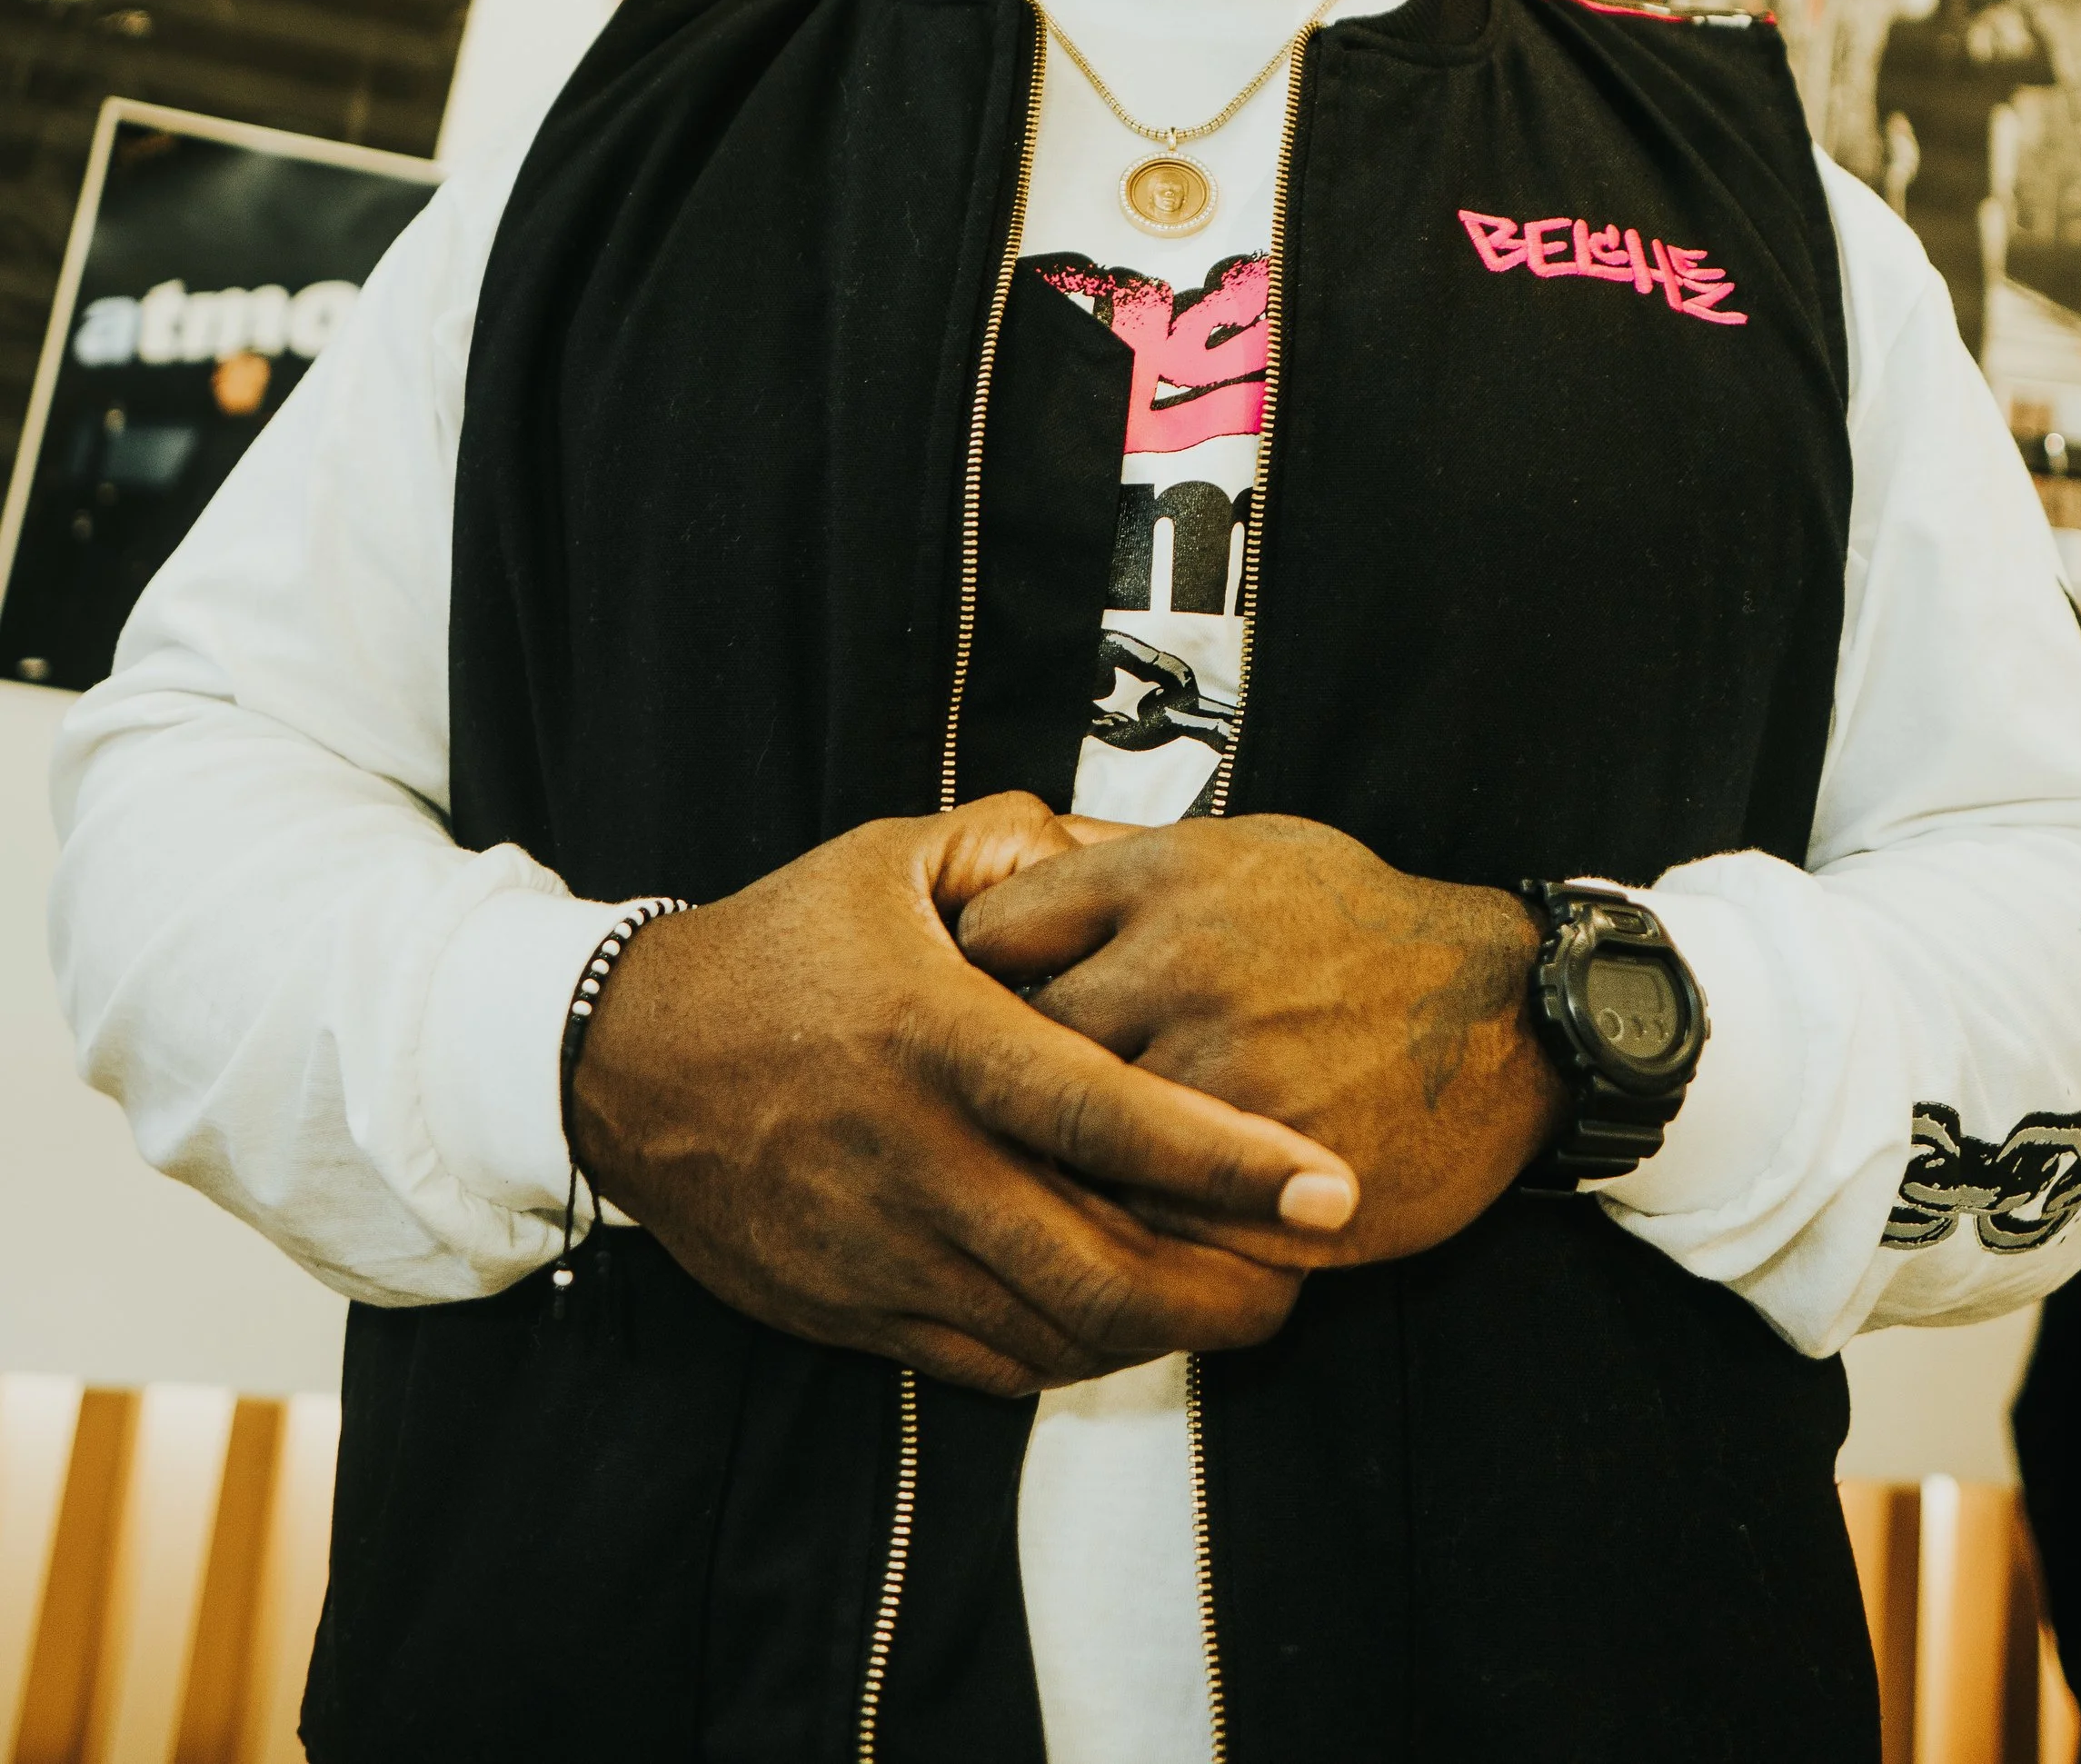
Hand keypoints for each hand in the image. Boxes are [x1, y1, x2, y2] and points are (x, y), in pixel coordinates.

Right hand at [571, 794, 1359, 1398]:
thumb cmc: (776, 947)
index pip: (1106, 1114)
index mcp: (938, 1035)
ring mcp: (882, 1247)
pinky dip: (1075, 1356)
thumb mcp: (889, 858)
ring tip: (1244, 1302)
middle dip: (1228, 1288)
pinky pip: (990, 1364)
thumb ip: (1014, 844)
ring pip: (1056, 1332)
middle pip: (1100, 1264)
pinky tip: (1127, 1320)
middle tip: (1309, 1269)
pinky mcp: (854, 1309)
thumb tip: (1118, 846)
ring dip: (1165, 1333)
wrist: (624, 1059)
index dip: (1229, 1160)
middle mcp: (915, 1155)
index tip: (1328, 1183)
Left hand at [957, 816, 1572, 1269]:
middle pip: (1018, 1044)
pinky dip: (1121, 1228)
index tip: (963, 1002)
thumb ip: (1122, 864)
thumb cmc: (1362, 924)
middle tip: (986, 1103)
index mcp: (1166, 883)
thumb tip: (1012, 869)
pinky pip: (1146, 1222)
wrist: (1502, 1014)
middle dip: (995, 1080)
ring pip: (1070, 1145)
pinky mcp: (1260, 1180)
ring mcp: (1220, 1081)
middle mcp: (1181, 972)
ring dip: (1051, 1165)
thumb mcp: (1239, 849)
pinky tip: (1117, 1219)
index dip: (965, 974)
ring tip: (1039, 1171)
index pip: (994, 931)